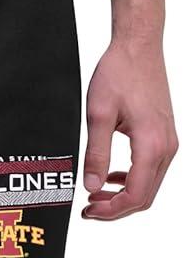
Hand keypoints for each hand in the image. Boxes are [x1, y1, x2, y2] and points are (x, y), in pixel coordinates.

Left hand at [82, 38, 177, 219]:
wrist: (139, 46)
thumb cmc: (120, 72)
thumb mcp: (98, 115)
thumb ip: (96, 154)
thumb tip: (91, 186)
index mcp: (151, 144)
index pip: (135, 196)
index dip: (110, 211)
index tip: (89, 211)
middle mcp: (165, 147)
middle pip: (144, 197)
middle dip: (115, 208)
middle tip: (89, 208)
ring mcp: (168, 142)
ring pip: (148, 186)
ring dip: (123, 196)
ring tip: (96, 194)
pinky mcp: (164, 136)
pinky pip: (151, 170)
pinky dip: (131, 180)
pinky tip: (111, 177)